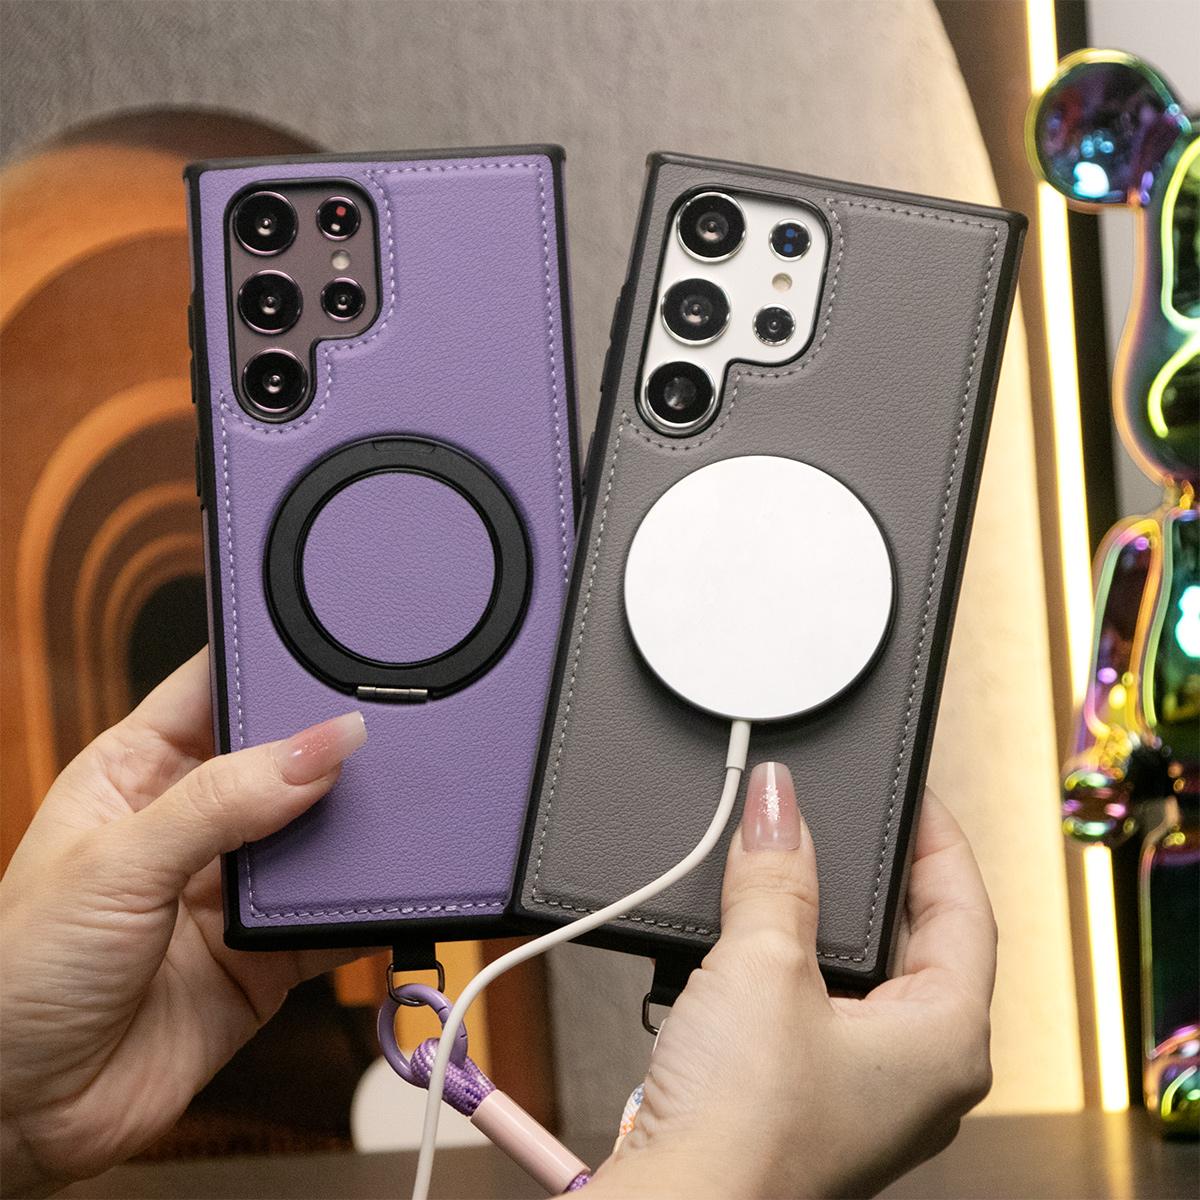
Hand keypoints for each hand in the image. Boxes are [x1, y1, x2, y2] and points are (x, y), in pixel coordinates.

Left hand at [0, 649, 366, 1195]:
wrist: (21, 1116)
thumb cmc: (18, 975)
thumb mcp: (117, 864)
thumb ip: (225, 800)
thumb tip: (325, 743)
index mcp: (140, 769)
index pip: (217, 687)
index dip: (272, 662)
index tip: (338, 643)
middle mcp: (196, 819)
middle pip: (286, 756)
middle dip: (335, 745)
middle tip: (391, 730)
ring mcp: (234, 885)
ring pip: (321, 833)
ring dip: (359, 825)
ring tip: (406, 803)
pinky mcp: (269, 950)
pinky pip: (334, 915)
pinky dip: (368, 904)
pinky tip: (395, 885)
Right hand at [588, 764, 996, 1199]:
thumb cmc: (746, 1130)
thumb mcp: (764, 966)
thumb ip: (777, 874)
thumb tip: (779, 803)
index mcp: (946, 1041)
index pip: (966, 909)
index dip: (938, 838)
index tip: (908, 792)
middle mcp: (917, 1072)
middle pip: (919, 940)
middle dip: (879, 874)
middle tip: (843, 816)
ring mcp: (862, 1089)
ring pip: (862, 974)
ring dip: (824, 915)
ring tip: (789, 860)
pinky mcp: (806, 1095)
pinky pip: (815, 1004)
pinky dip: (789, 958)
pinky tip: (752, 932)